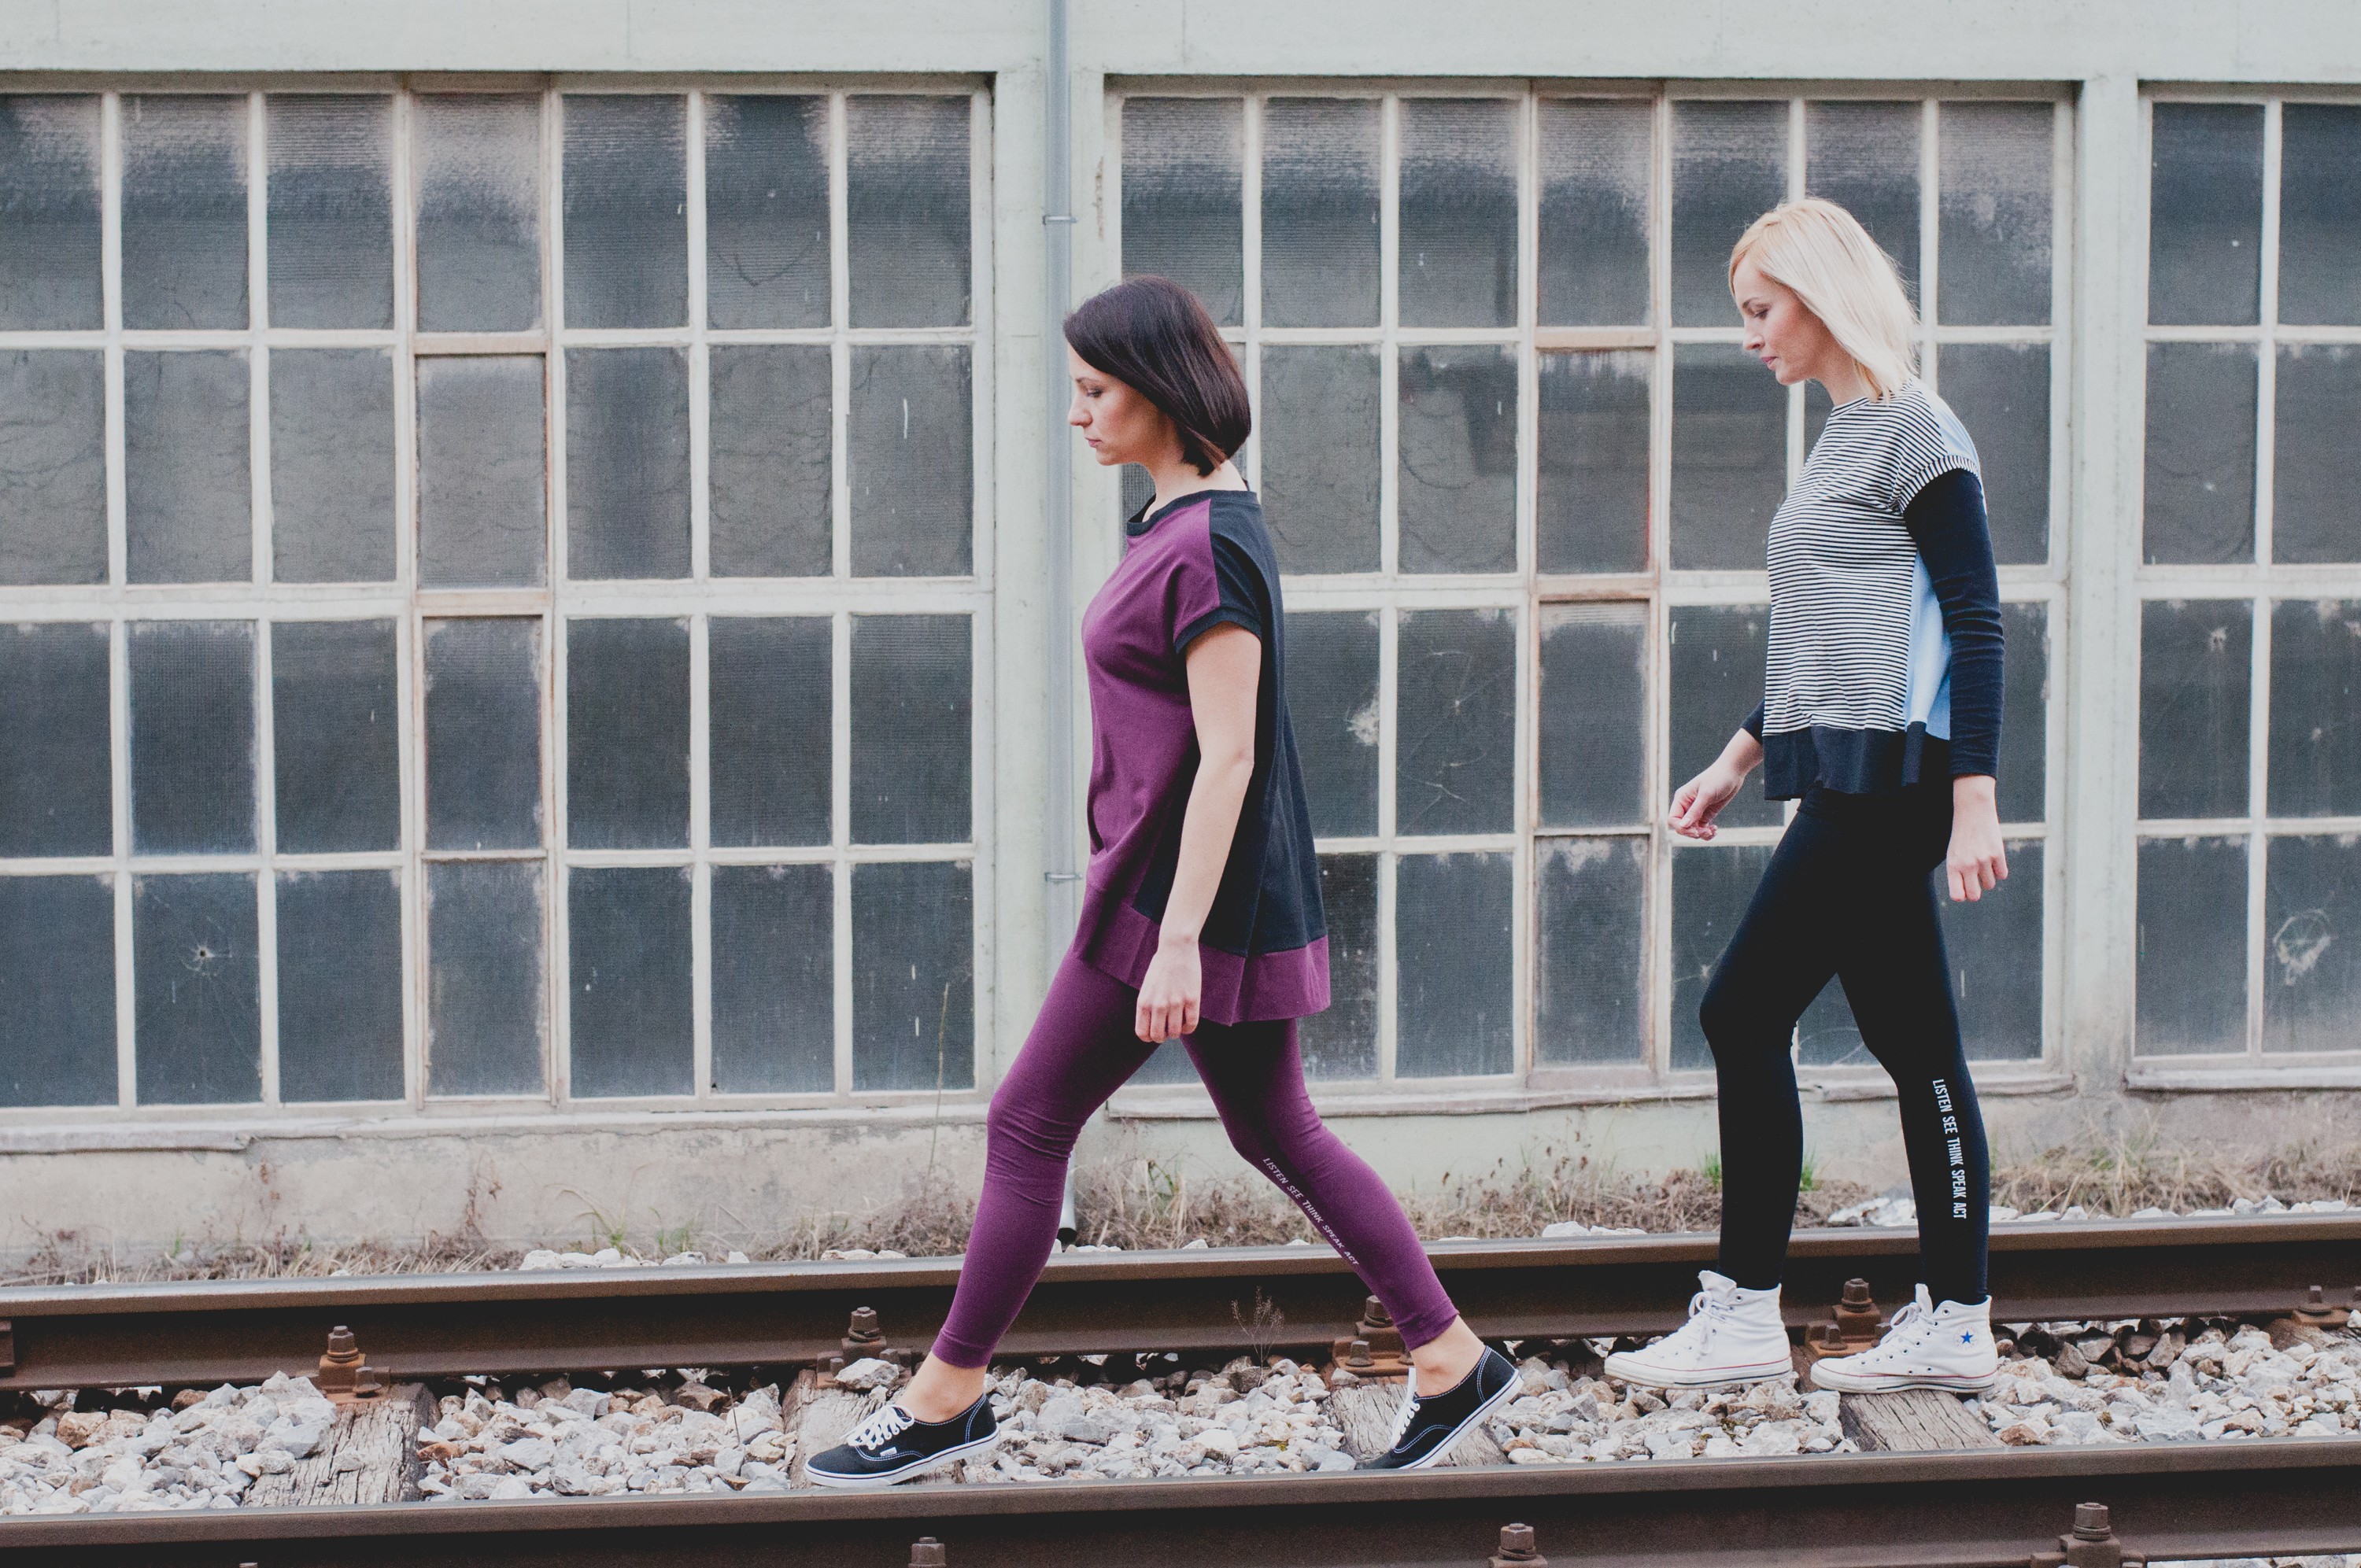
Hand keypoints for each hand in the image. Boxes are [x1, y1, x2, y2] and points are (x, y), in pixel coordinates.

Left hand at [1136, 935, 1201, 1041]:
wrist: (1176, 947)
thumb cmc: (1161, 966)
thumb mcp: (1147, 987)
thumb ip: (1147, 1006)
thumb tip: (1152, 1026)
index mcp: (1143, 1002)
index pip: (1142, 1033)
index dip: (1149, 1037)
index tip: (1155, 1031)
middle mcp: (1158, 1004)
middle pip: (1158, 1036)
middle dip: (1163, 1036)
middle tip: (1167, 1029)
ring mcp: (1175, 1002)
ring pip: (1175, 1033)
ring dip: (1176, 1032)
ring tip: (1178, 1023)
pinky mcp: (1192, 999)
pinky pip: (1191, 1024)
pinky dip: (1189, 1027)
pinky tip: (1188, 1020)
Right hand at [1669, 762, 1746, 840]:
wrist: (1732, 773)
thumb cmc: (1717, 779)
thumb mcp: (1706, 795)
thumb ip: (1694, 811)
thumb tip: (1683, 826)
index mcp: (1681, 799)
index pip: (1673, 819)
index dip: (1682, 828)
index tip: (1696, 831)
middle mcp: (1686, 806)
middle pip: (1682, 827)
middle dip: (1693, 832)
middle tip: (1707, 832)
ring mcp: (1696, 811)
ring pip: (1692, 830)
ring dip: (1701, 834)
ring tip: (1713, 831)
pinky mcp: (1706, 814)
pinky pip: (1702, 828)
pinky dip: (1707, 833)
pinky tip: (1715, 830)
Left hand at [1947, 776, 2007, 901]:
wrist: (1972, 811)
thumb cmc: (1961, 835)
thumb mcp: (1953, 854)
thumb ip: (1958, 873)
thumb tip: (1967, 895)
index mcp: (1953, 866)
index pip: (1957, 895)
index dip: (1962, 895)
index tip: (1964, 888)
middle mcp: (1967, 865)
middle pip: (1974, 896)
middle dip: (1976, 891)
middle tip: (1976, 880)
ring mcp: (1983, 860)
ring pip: (1990, 885)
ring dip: (1988, 878)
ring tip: (1983, 863)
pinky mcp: (1997, 853)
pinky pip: (2002, 875)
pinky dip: (2000, 870)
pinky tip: (1994, 859)